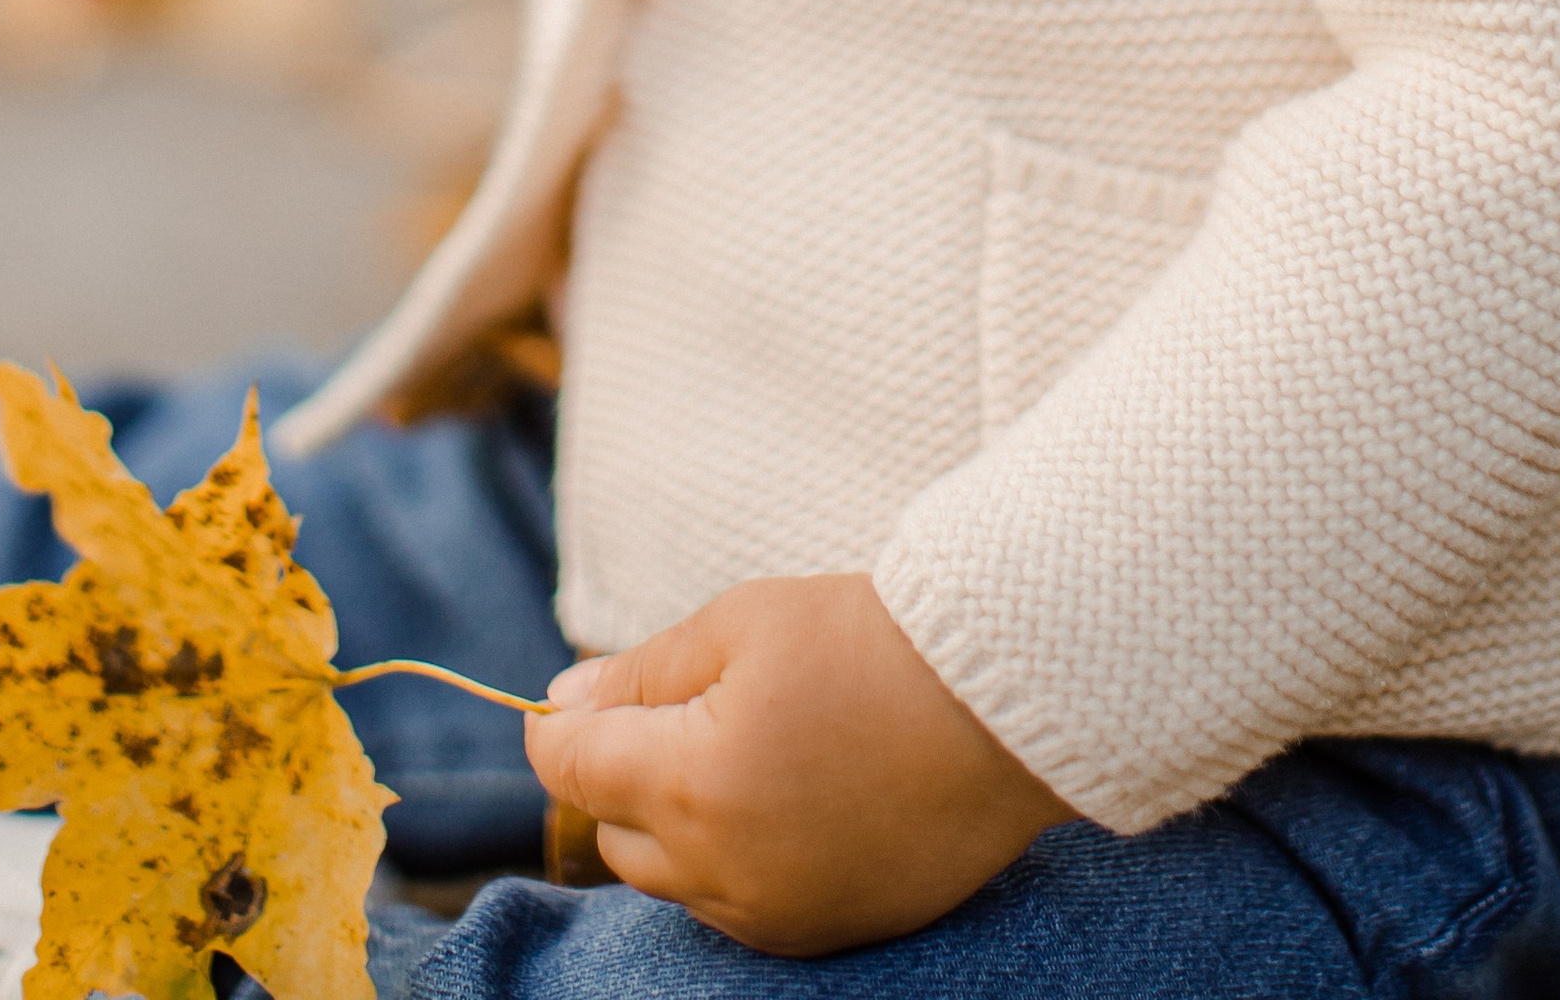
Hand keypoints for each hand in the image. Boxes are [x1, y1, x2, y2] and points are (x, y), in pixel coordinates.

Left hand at [524, 570, 1070, 953]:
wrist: (999, 702)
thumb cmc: (866, 644)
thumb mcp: (740, 625)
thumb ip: (640, 673)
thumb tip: (561, 704)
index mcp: (688, 786)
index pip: (572, 770)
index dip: (560, 727)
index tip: (578, 697)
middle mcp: (721, 871)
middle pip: (614, 836)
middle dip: (620, 776)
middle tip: (675, 711)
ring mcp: (774, 915)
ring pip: (672, 882)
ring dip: (674, 824)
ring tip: (737, 751)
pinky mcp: (822, 935)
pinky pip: (736, 910)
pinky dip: (732, 862)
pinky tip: (778, 801)